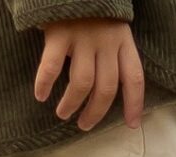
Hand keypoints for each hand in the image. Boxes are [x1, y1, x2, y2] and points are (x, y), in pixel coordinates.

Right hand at [34, 17, 143, 131]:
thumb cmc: (90, 7)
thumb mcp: (112, 26)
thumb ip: (114, 52)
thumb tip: (107, 88)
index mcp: (123, 42)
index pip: (134, 79)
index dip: (135, 104)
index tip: (132, 125)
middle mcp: (106, 42)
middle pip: (106, 89)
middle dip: (95, 112)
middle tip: (84, 125)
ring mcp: (83, 37)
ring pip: (82, 83)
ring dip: (72, 104)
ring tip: (63, 113)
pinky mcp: (59, 33)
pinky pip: (52, 66)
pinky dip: (44, 83)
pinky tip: (39, 95)